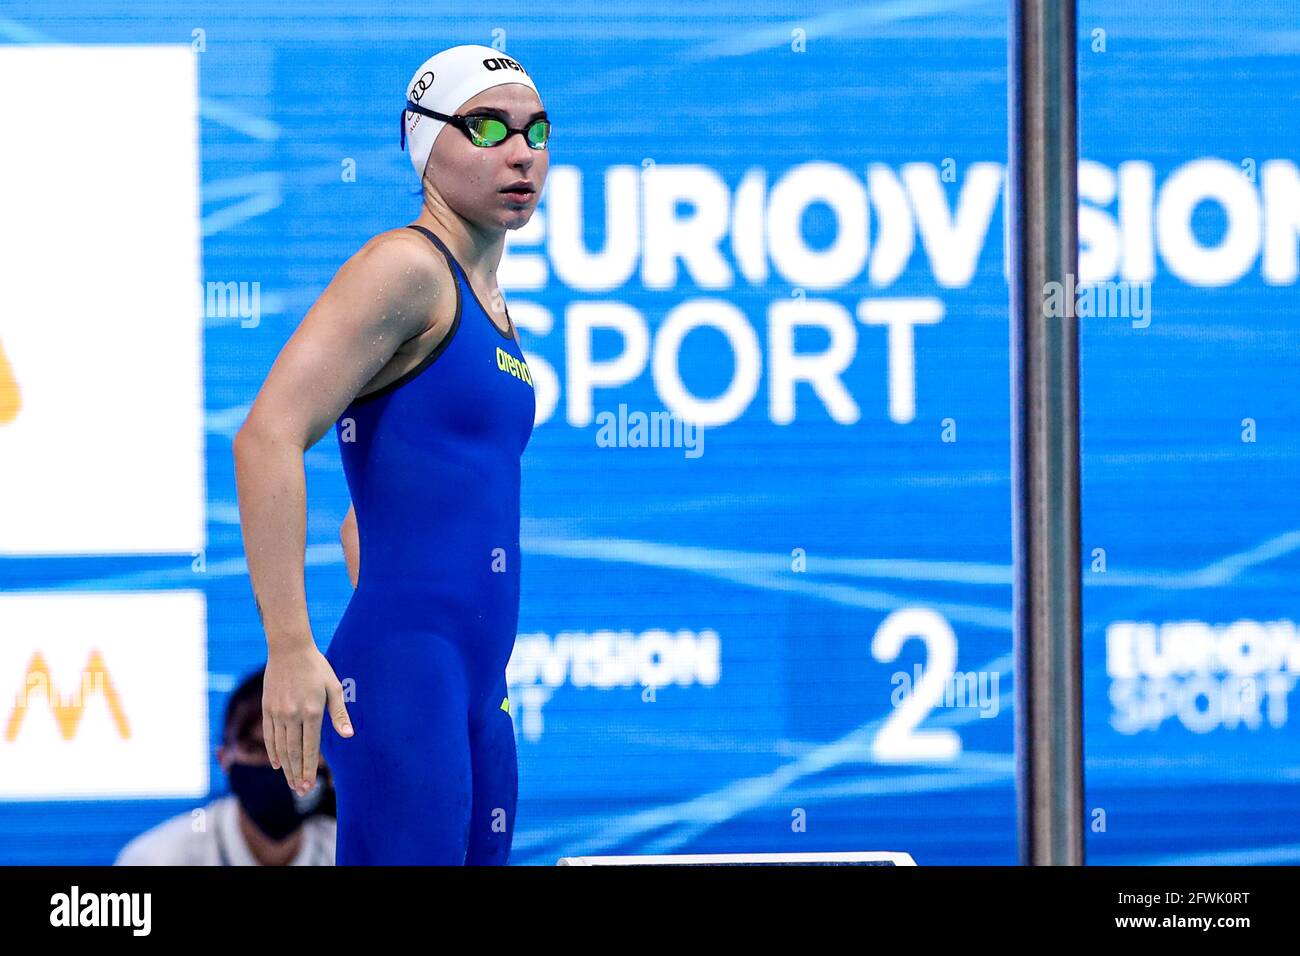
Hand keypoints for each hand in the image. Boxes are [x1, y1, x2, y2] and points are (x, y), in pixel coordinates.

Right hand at [262, 642, 353, 794]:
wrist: (289, 649)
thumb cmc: (316, 667)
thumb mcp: (334, 687)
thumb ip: (339, 713)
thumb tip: (348, 735)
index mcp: (312, 711)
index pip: (310, 747)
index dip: (309, 768)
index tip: (310, 784)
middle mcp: (293, 715)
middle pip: (293, 752)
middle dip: (297, 774)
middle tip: (300, 791)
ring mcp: (277, 713)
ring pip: (280, 747)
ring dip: (285, 767)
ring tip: (290, 783)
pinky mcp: (267, 709)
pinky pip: (269, 736)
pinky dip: (272, 751)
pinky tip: (276, 764)